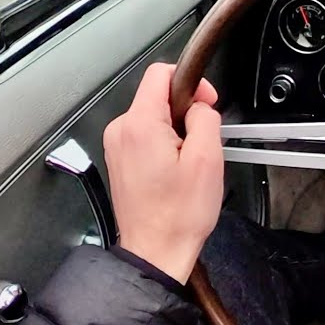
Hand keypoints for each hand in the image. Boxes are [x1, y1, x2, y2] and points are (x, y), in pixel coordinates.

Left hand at [103, 62, 223, 283]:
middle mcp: (121, 132)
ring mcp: (117, 146)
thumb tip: (200, 106)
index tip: (206, 104)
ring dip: (175, 130)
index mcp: (140, 125)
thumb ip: (206, 118)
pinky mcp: (120, 159)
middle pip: (158, 95)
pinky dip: (164, 144)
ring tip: (187, 162)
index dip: (191, 83)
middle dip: (185, 111)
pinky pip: (146, 135)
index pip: (160, 73)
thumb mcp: (208, 159)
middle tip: (201, 141)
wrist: (156, 251)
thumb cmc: (178, 215)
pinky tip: (174, 170)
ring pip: (153, 116)